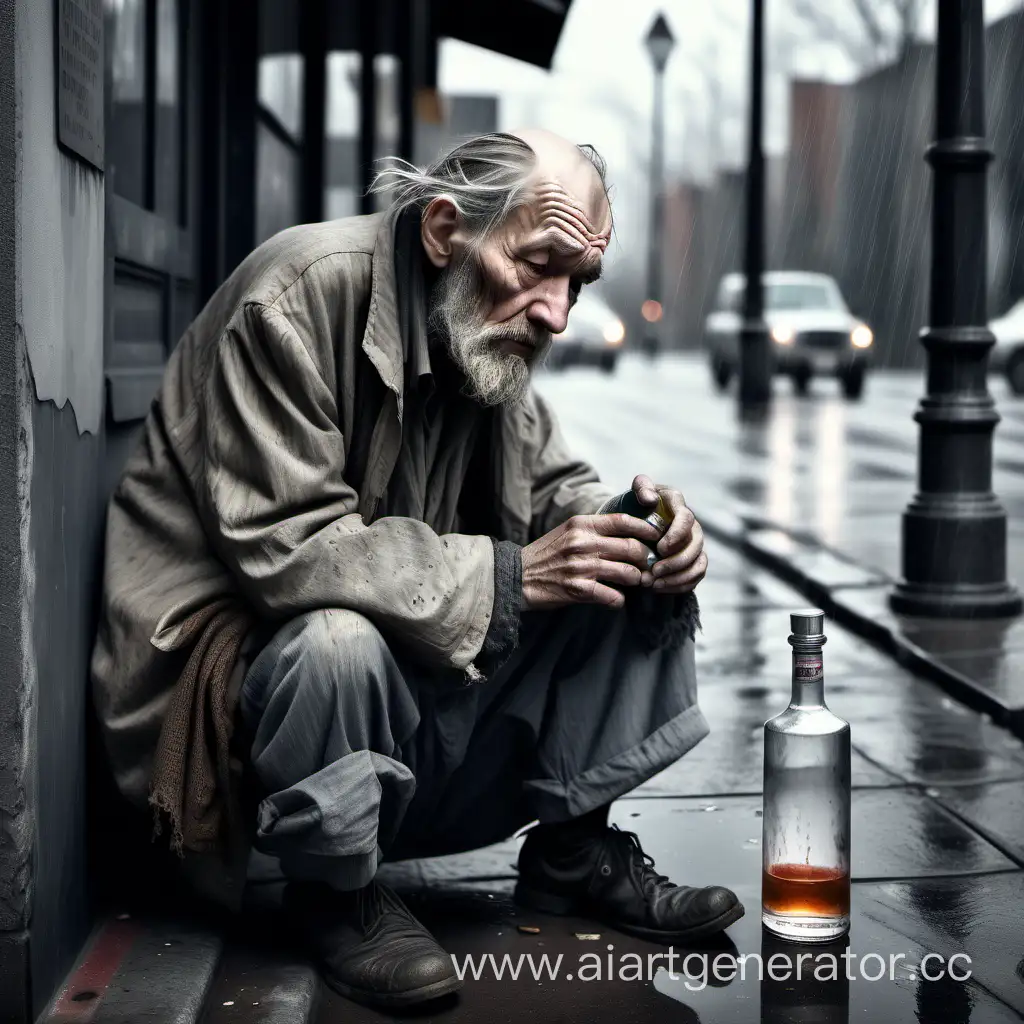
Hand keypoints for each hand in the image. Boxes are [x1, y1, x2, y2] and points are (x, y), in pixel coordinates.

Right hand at [520, 513, 662, 610]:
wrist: (517, 577)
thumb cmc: (547, 554)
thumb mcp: (568, 531)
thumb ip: (595, 530)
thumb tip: (629, 532)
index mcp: (581, 524)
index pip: (623, 521)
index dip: (646, 528)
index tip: (656, 535)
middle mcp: (583, 543)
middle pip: (632, 548)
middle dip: (645, 559)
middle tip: (647, 566)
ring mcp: (581, 567)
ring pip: (629, 573)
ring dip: (635, 581)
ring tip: (633, 583)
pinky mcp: (578, 589)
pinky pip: (614, 596)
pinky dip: (618, 600)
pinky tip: (615, 599)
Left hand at [630, 474, 706, 594]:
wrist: (635, 522)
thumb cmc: (635, 505)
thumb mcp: (635, 492)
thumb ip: (642, 488)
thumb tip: (650, 498)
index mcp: (678, 506)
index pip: (686, 519)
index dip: (677, 535)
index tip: (660, 548)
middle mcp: (691, 525)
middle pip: (696, 545)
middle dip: (676, 561)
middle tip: (655, 571)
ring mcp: (693, 543)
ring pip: (698, 563)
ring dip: (678, 576)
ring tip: (655, 584)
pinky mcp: (692, 560)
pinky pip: (696, 576)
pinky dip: (680, 585)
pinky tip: (660, 588)